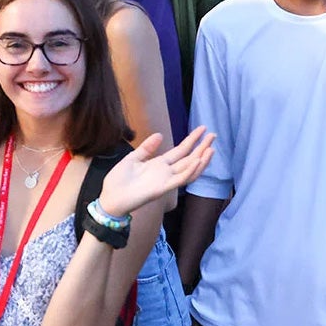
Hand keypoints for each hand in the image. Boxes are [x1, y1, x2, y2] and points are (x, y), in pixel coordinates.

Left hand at [98, 126, 215, 216]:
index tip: (202, 128)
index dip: (192, 140)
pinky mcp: (163, 188)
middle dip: (202, 147)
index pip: (180, 150)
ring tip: (211, 148)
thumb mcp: (133, 158)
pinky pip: (180, 179)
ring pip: (189, 169)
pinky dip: (190, 171)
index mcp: (159, 164)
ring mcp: (166, 180)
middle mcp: (166, 172)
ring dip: (201, 160)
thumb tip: (160, 134)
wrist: (111, 197)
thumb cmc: (119, 180)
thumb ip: (147, 148)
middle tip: (214, 135)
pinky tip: (198, 161)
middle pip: (189, 158)